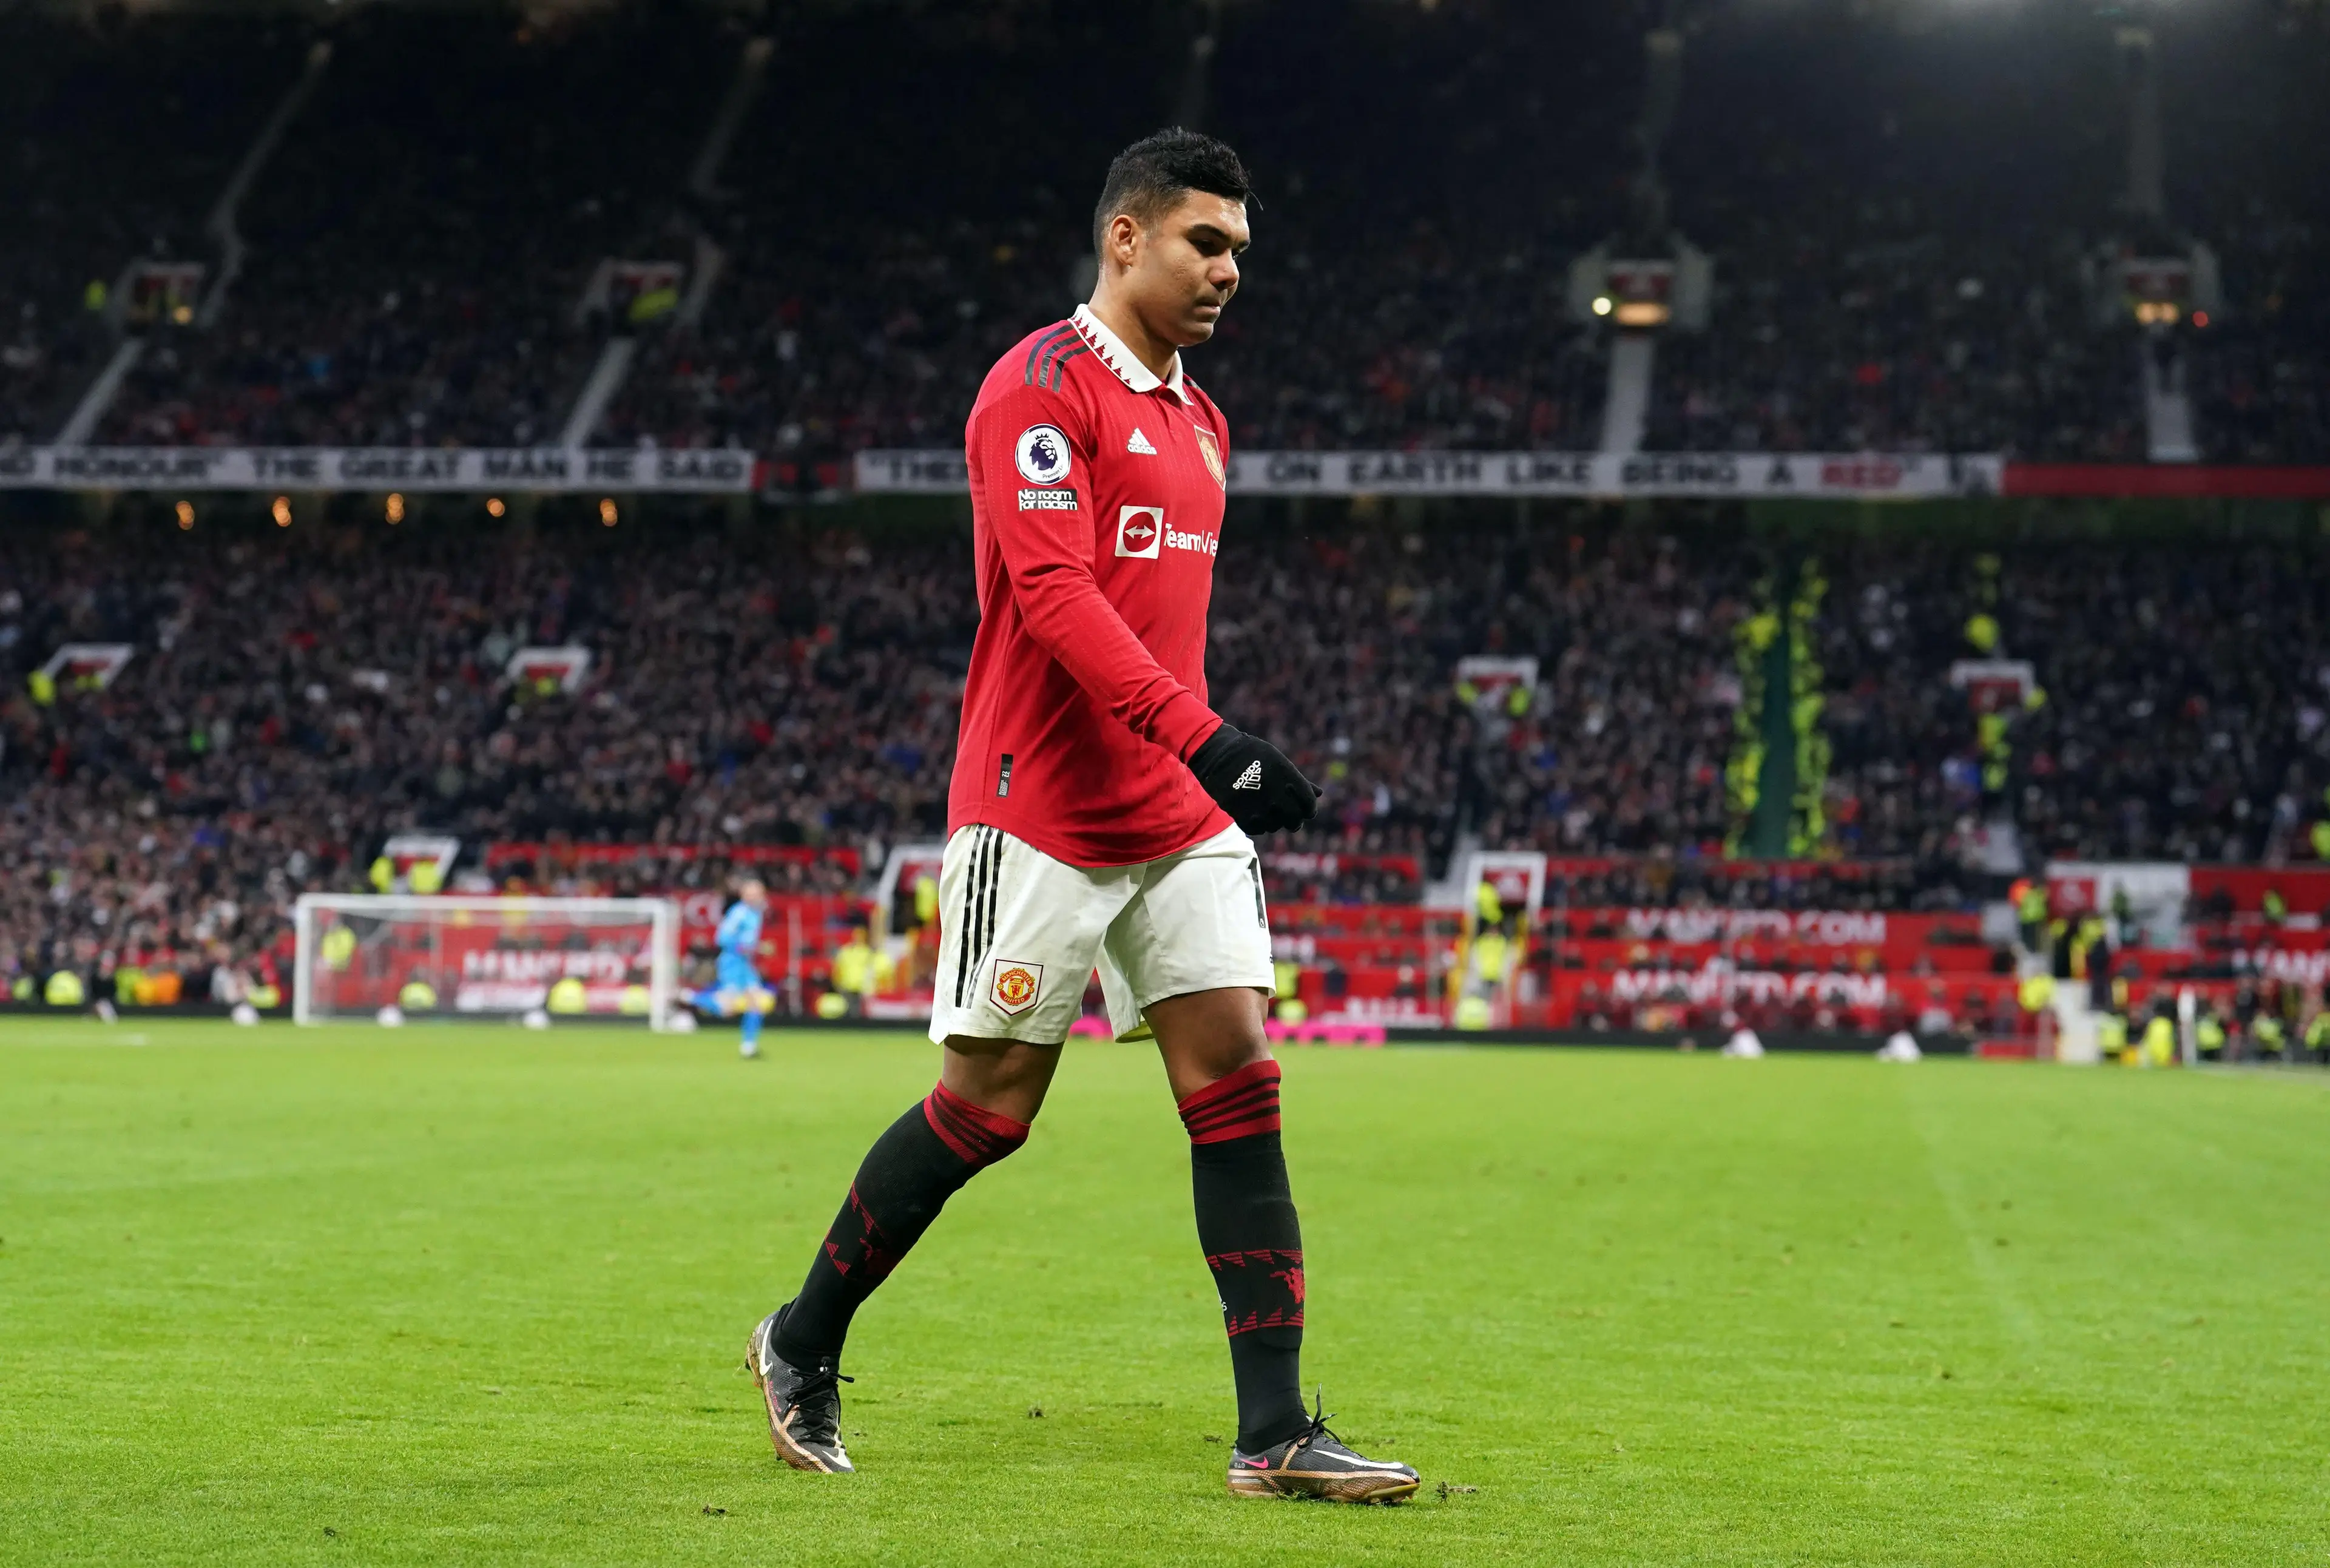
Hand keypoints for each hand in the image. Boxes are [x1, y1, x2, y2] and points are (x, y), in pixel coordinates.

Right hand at [1185, 723, 1321, 834]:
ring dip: (1274, 821)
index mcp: (1290, 780)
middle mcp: (1279, 797)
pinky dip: (1257, 824)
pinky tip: (1254, 812)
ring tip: (1265, 809)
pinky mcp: (1244, 817)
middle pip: (1295, 821)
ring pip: (1276, 827)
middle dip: (1293, 820)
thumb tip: (1319, 793)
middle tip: (1287, 815)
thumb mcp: (1280, 762)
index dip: (1308, 809)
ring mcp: (1261, 809)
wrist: (1219, 755)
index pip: (1309, 805)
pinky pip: (1258, 829)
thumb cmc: (1253, 755)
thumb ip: (1300, 781)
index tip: (1304, 809)